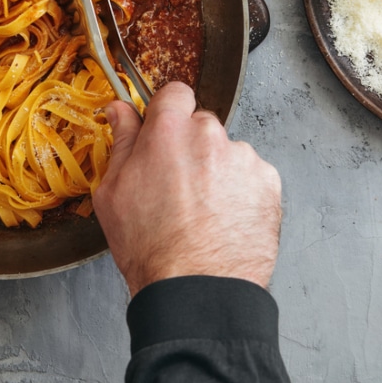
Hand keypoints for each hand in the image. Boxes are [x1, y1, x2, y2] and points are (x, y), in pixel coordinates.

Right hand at [94, 82, 282, 295]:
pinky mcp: (268, 182)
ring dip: (218, 172)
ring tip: (203, 212)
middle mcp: (210, 135)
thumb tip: (120, 109)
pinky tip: (224, 219)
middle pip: (202, 125)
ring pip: (228, 153)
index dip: (168, 114)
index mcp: (169, 131)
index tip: (164, 134)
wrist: (197, 288)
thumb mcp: (113, 192)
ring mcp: (243, 158)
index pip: (175, 93)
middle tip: (178, 187)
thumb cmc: (151, 247)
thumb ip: (121, 141)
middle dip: (191, 148)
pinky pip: (251, 176)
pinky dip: (241, 192)